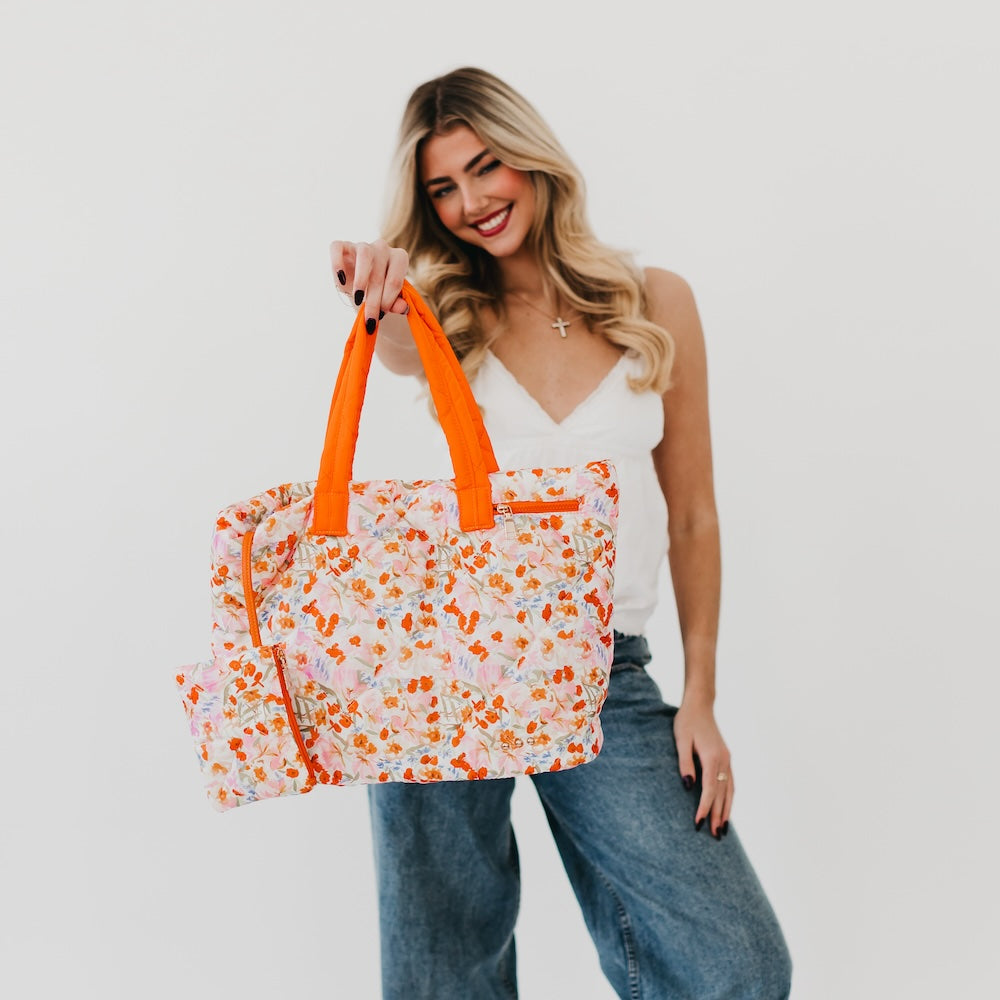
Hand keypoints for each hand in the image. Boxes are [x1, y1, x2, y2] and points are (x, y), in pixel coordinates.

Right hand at [329, 239, 409, 332]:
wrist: (360, 284)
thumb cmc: (378, 291)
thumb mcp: (388, 299)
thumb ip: (397, 303)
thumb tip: (403, 308)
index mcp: (399, 258)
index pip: (395, 281)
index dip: (388, 301)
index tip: (381, 316)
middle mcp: (383, 247)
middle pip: (379, 275)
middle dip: (374, 301)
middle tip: (369, 320)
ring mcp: (363, 245)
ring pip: (364, 255)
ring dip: (361, 281)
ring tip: (358, 300)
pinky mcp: (343, 245)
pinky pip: (337, 248)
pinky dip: (337, 263)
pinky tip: (341, 280)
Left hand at [674, 698, 732, 838]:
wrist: (700, 705)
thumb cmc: (686, 722)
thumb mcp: (681, 740)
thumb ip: (685, 763)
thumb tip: (689, 786)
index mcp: (713, 757)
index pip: (710, 789)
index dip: (704, 807)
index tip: (698, 823)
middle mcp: (723, 761)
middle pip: (722, 794)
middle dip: (718, 815)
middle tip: (715, 836)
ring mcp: (727, 760)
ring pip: (730, 791)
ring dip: (726, 810)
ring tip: (722, 829)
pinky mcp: (726, 759)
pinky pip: (730, 784)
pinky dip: (729, 799)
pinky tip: (726, 809)